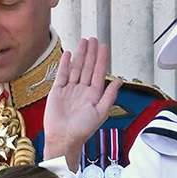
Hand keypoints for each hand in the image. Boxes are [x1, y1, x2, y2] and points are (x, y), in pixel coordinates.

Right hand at [44, 37, 120, 168]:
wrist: (63, 138)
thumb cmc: (82, 130)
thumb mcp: (100, 113)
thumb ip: (109, 96)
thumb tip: (119, 81)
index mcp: (94, 94)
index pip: (99, 72)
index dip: (101, 59)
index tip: (103, 46)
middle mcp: (82, 90)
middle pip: (87, 67)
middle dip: (91, 53)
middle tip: (93, 39)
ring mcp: (70, 89)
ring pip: (76, 68)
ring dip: (80, 55)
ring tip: (83, 42)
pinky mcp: (57, 91)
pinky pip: (62, 74)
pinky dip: (65, 64)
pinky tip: (68, 54)